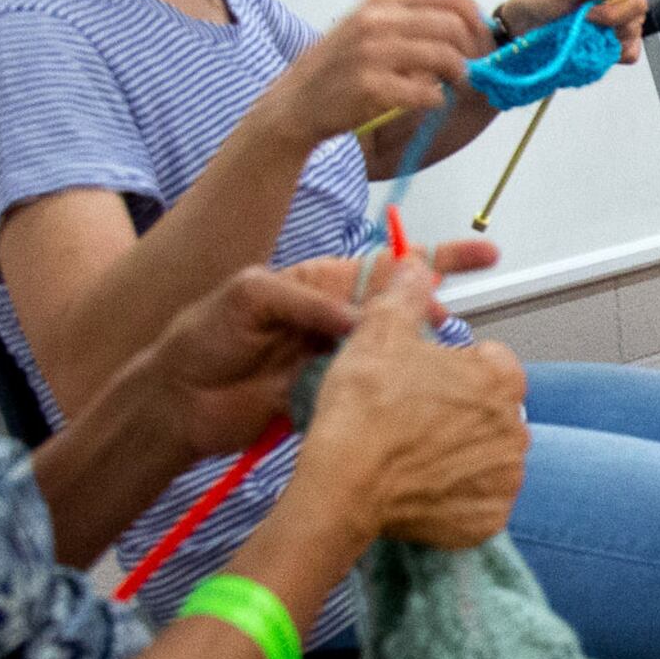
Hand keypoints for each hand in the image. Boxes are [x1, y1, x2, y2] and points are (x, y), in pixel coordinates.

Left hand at [141, 241, 506, 460]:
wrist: (176, 402)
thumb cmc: (203, 337)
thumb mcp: (248, 296)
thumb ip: (306, 301)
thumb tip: (361, 323)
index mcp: (320, 285)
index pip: (384, 266)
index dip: (432, 260)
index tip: (483, 256)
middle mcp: (335, 321)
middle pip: (400, 310)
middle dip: (439, 309)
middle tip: (464, 323)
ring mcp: (336, 363)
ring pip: (392, 354)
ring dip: (421, 357)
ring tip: (449, 364)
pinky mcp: (333, 402)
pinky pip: (372, 394)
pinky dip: (396, 396)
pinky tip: (418, 400)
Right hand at [264, 0, 491, 147]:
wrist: (297, 102)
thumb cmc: (340, 67)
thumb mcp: (368, 27)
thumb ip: (409, 21)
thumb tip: (466, 26)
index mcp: (380, 1)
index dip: (475, 15)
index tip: (481, 36)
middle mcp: (376, 20)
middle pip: (451, 25)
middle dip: (472, 50)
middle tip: (472, 68)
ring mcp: (372, 52)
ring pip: (445, 57)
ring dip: (460, 75)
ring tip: (454, 85)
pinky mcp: (371, 86)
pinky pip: (427, 92)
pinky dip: (438, 99)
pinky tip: (431, 102)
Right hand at [304, 250, 530, 549]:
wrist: (344, 484)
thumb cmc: (364, 405)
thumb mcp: (379, 332)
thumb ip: (407, 294)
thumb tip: (417, 266)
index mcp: (502, 377)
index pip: (487, 361)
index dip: (450, 368)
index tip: (417, 381)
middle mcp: (517, 427)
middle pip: (489, 410)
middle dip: (458, 411)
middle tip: (409, 419)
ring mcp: (507, 477)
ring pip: (486, 455)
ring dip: (459, 453)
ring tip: (411, 454)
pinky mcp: (490, 517)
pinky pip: (478, 500)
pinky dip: (456, 496)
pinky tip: (421, 487)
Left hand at [504, 0, 644, 62]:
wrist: (527, 26)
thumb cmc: (541, 1)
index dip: (614, 10)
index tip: (588, 13)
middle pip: (636, 19)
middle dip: (610, 25)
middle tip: (584, 23)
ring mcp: (620, 23)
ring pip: (633, 38)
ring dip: (608, 40)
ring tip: (584, 33)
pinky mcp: (616, 44)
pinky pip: (629, 54)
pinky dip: (613, 55)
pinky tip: (594, 47)